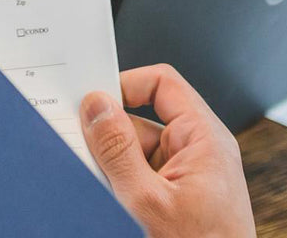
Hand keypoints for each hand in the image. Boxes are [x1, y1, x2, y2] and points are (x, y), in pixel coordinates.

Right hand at [81, 64, 254, 237]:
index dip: (124, 84)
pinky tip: (110, 203)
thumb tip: (96, 106)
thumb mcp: (147, 202)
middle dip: (110, 136)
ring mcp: (188, 179)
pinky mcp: (178, 201)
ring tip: (104, 191)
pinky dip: (120, 187)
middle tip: (82, 150)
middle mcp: (199, 153)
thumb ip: (117, 149)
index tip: (90, 101)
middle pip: (142, 120)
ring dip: (112, 167)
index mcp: (204, 139)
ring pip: (136, 153)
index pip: (161, 84)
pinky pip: (141, 179)